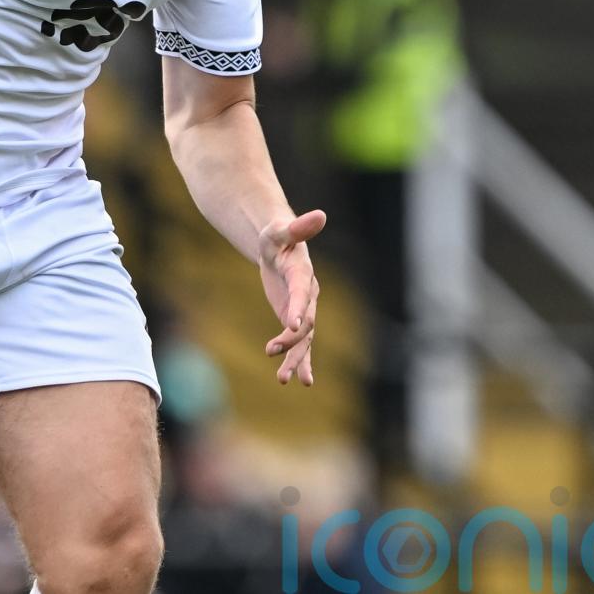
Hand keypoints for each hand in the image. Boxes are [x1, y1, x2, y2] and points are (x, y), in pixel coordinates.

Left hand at [258, 210, 325, 386]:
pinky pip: (298, 343)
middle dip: (291, 340)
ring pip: (303, 339)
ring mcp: (303, 309)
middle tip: (272, 350)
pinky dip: (295, 360)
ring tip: (283, 379)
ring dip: (294, 359)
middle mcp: (308, 295)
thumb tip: (321, 214)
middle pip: (305, 322)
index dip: (298, 307)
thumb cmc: (276, 235)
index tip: (292, 324)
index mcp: (303, 274)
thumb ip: (296, 227)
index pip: (302, 292)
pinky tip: (290, 379)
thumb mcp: (278, 230)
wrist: (279, 245)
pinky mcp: (294, 318)